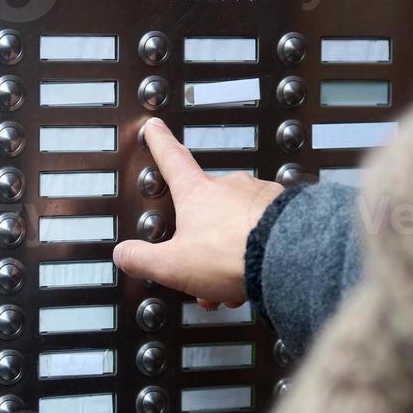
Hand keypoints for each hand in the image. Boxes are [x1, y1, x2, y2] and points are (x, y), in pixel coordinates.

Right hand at [113, 118, 281, 303]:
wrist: (288, 257)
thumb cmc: (233, 255)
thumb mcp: (173, 265)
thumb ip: (143, 260)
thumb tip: (124, 255)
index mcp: (197, 192)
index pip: (172, 159)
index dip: (160, 143)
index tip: (155, 128)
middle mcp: (230, 186)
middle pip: (206, 210)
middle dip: (202, 242)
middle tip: (203, 272)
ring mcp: (260, 196)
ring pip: (236, 226)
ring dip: (230, 254)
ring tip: (232, 284)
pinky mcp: (286, 211)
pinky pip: (263, 231)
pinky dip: (256, 253)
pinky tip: (257, 276)